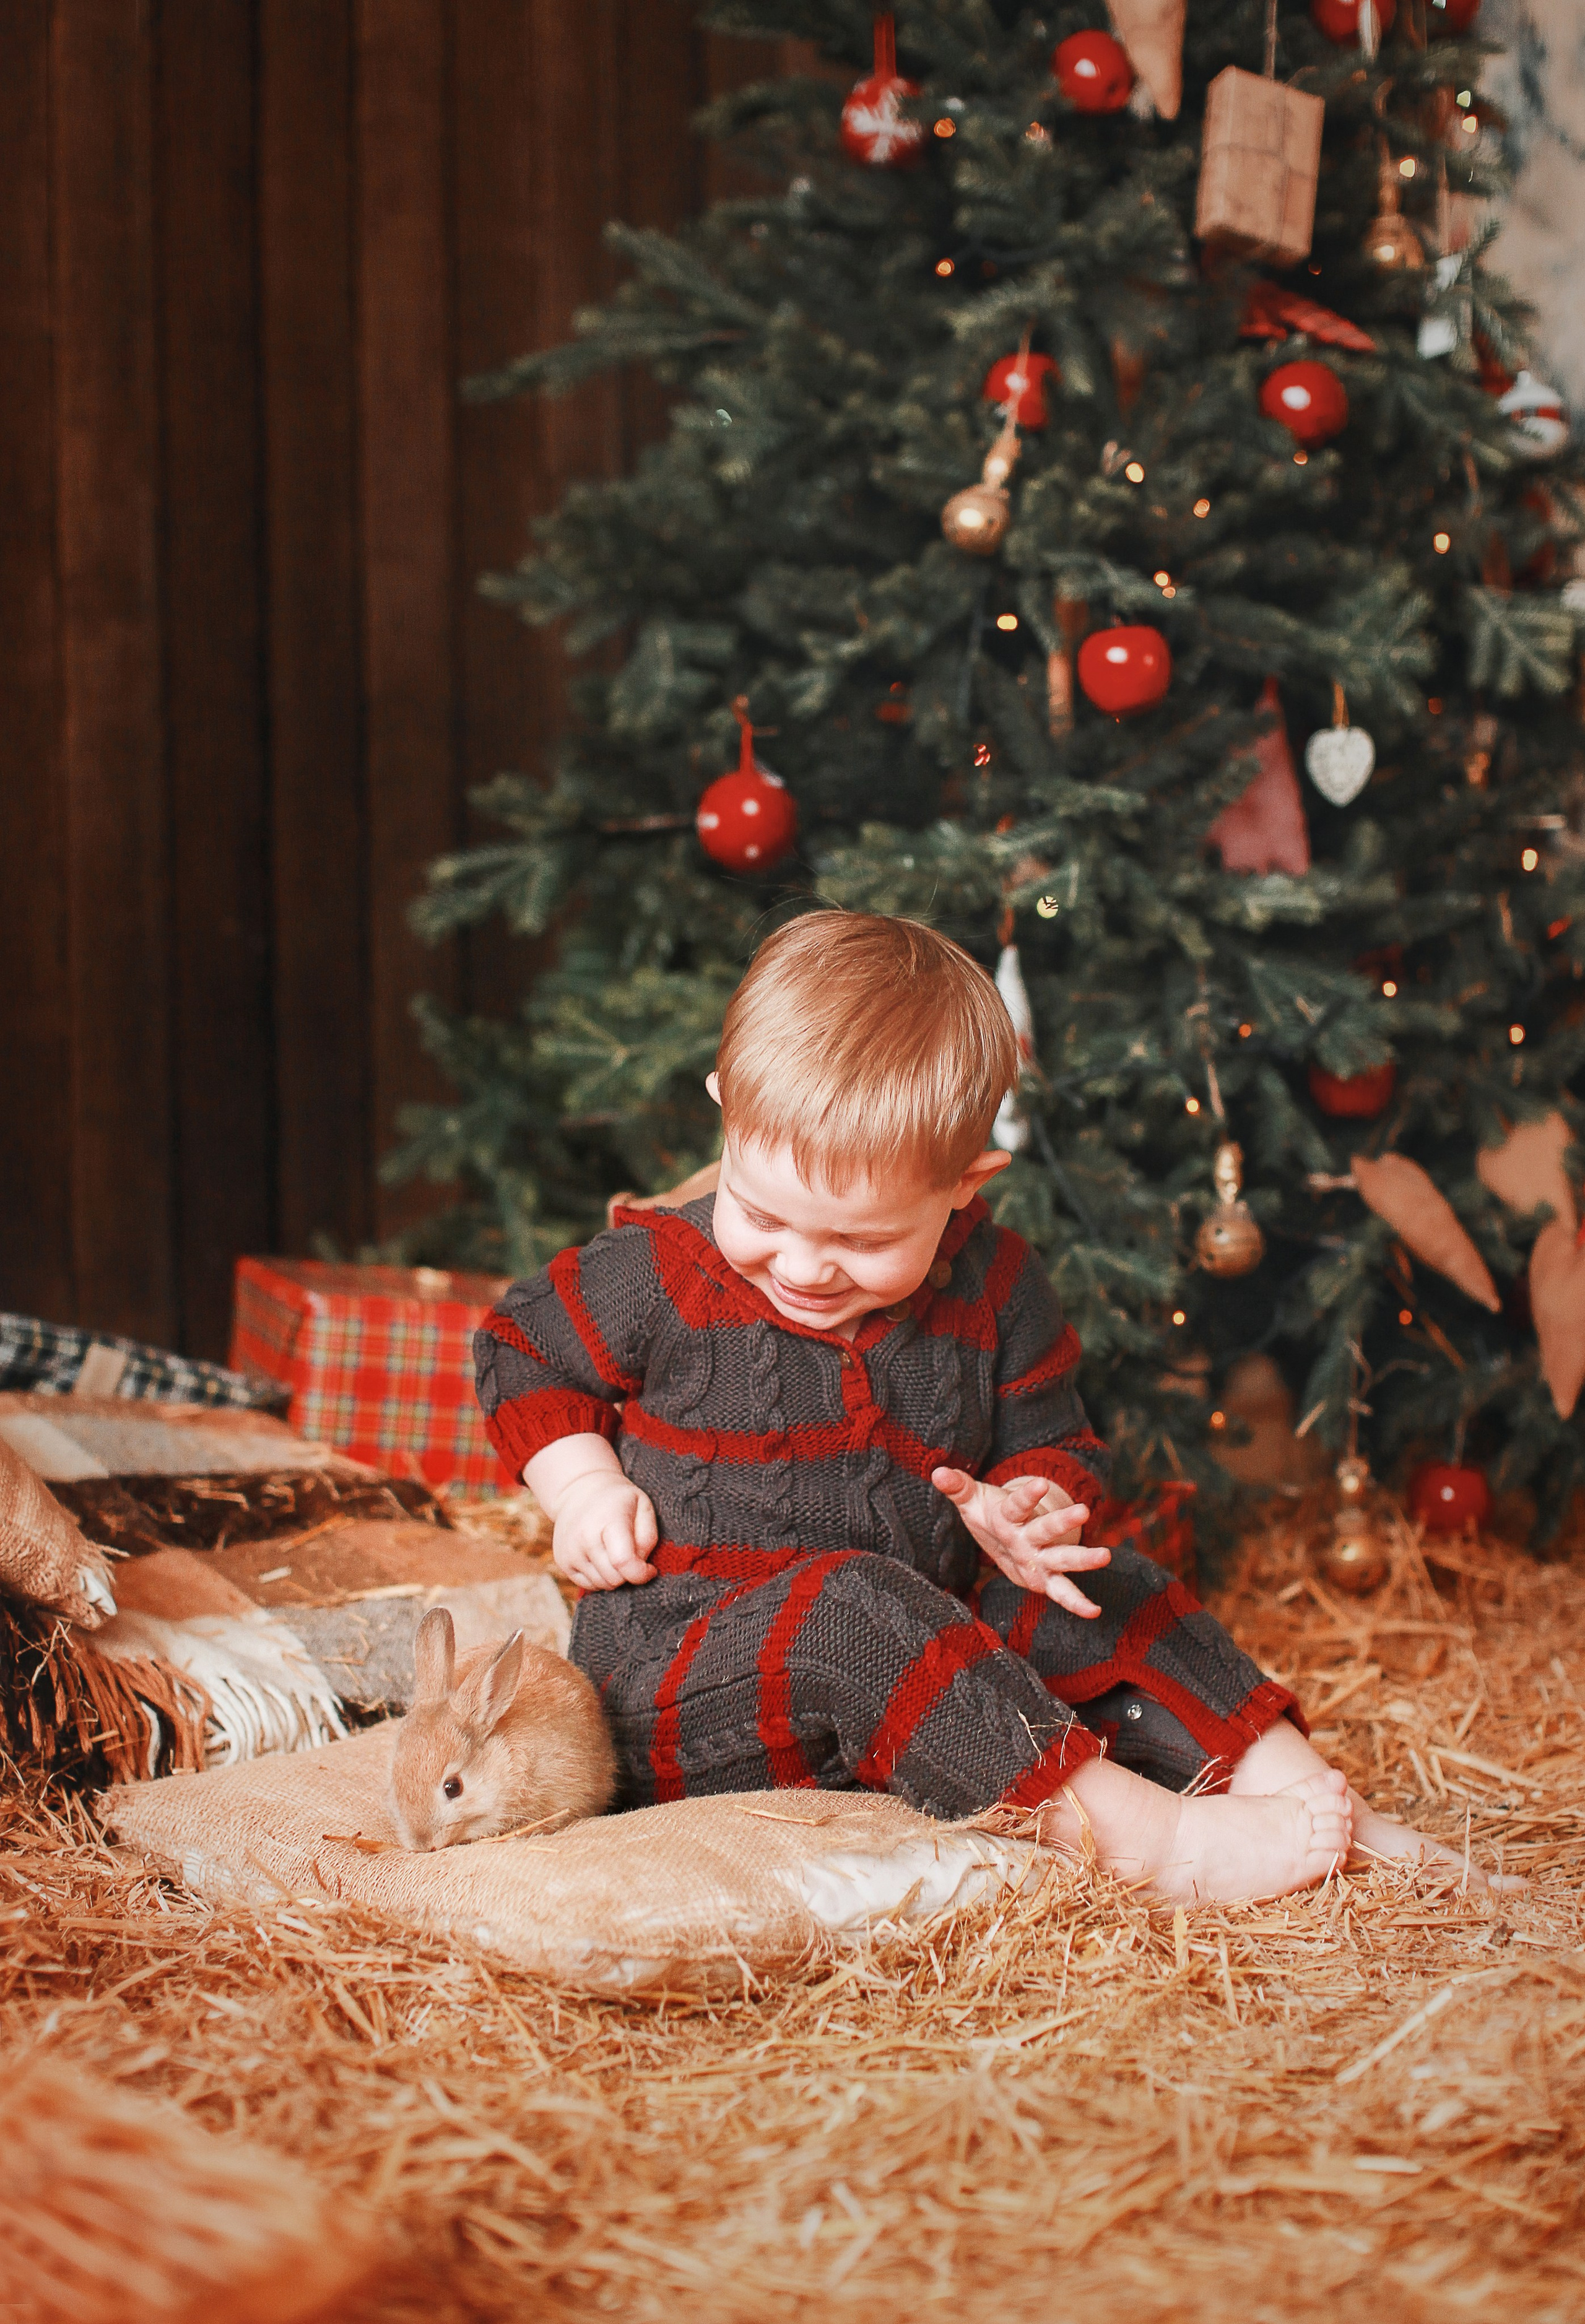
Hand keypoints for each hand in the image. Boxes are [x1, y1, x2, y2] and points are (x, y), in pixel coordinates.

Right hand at [552, 1470, 658, 1590]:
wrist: (579, 1491)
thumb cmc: (618, 1500)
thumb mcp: (643, 1506)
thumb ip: (648, 1538)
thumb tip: (640, 1568)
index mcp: (608, 1521)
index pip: (624, 1562)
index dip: (641, 1573)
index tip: (650, 1570)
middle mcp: (584, 1538)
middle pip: (615, 1578)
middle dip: (629, 1573)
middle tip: (631, 1556)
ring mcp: (570, 1551)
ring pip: (603, 1585)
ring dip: (615, 1576)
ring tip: (615, 1554)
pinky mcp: (562, 1562)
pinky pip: (589, 1585)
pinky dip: (600, 1578)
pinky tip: (602, 1558)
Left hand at [931, 1467, 1110, 1618]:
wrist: (1013, 1531)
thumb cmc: (991, 1514)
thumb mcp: (972, 1500)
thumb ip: (957, 1487)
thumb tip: (936, 1472)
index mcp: (1011, 1515)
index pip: (1018, 1504)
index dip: (1027, 1494)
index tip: (1039, 1483)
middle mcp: (1030, 1535)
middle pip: (1047, 1527)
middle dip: (1063, 1521)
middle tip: (1084, 1512)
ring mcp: (1041, 1556)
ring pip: (1063, 1557)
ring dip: (1082, 1558)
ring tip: (1106, 1557)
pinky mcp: (1043, 1578)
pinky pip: (1062, 1591)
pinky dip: (1077, 1602)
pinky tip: (1095, 1612)